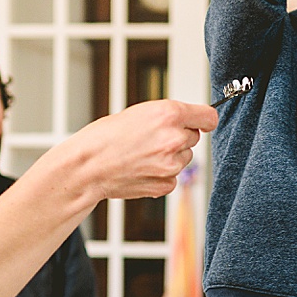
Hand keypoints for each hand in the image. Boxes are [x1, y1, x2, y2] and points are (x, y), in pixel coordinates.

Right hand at [59, 99, 215, 202]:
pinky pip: (174, 177)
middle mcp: (174, 138)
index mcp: (169, 114)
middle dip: (178, 137)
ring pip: (184, 158)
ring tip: (143, 154)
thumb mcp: (139, 113)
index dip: (203, 120)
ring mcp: (171, 164)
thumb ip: (167, 117)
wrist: (88, 167)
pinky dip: (162, 174)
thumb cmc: (105, 138)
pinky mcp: (166, 184)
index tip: (201, 122)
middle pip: (193, 138)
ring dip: (170, 157)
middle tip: (151, 139)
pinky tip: (141, 169)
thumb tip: (187, 122)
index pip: (208, 117)